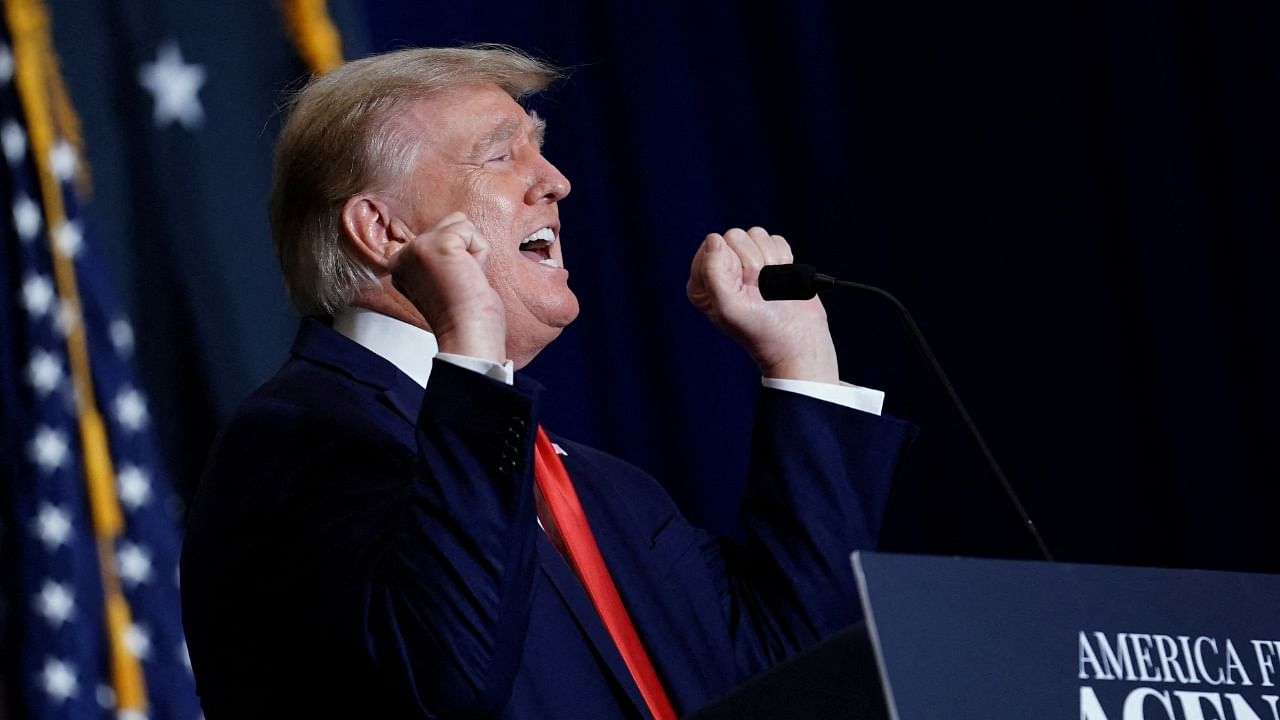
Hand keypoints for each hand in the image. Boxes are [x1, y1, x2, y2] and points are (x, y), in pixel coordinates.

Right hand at [390, 211, 506, 362]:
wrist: (466, 333)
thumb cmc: (463, 314)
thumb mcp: (442, 278)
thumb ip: (441, 255)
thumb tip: (459, 224)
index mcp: (400, 265)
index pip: (437, 233)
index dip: (457, 256)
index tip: (451, 286)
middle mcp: (403, 254)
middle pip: (449, 224)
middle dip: (465, 252)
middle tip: (459, 282)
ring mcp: (418, 247)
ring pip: (461, 223)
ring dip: (473, 251)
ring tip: (463, 278)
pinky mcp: (439, 244)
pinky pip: (471, 231)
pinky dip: (480, 253)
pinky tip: (469, 275)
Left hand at [687, 227, 838, 382]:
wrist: (796, 339)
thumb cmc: (759, 328)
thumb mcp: (728, 305)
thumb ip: (713, 272)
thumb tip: (713, 239)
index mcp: (703, 279)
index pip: (714, 244)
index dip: (733, 262)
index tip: (743, 287)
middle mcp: (722, 268)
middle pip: (736, 236)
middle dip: (753, 262)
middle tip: (758, 289)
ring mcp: (747, 263)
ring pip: (757, 235)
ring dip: (771, 261)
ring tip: (770, 287)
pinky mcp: (771, 259)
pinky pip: (776, 241)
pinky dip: (784, 259)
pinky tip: (782, 281)